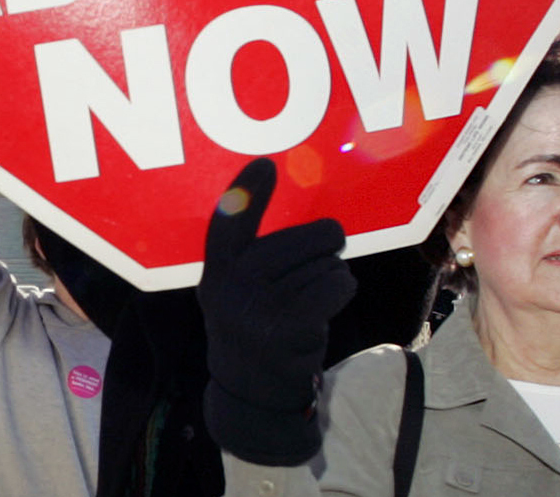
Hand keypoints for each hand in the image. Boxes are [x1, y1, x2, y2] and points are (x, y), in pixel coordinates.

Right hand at [198, 158, 356, 465]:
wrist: (254, 395)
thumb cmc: (259, 328)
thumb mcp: (239, 293)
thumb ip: (256, 256)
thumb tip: (309, 220)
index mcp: (217, 274)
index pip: (227, 224)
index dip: (246, 191)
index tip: (265, 165)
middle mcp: (231, 288)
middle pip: (305, 237)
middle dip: (323, 249)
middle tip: (308, 277)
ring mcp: (257, 308)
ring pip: (327, 262)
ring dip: (330, 278)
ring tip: (308, 305)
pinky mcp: (287, 326)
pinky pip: (337, 283)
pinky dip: (342, 290)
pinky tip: (326, 310)